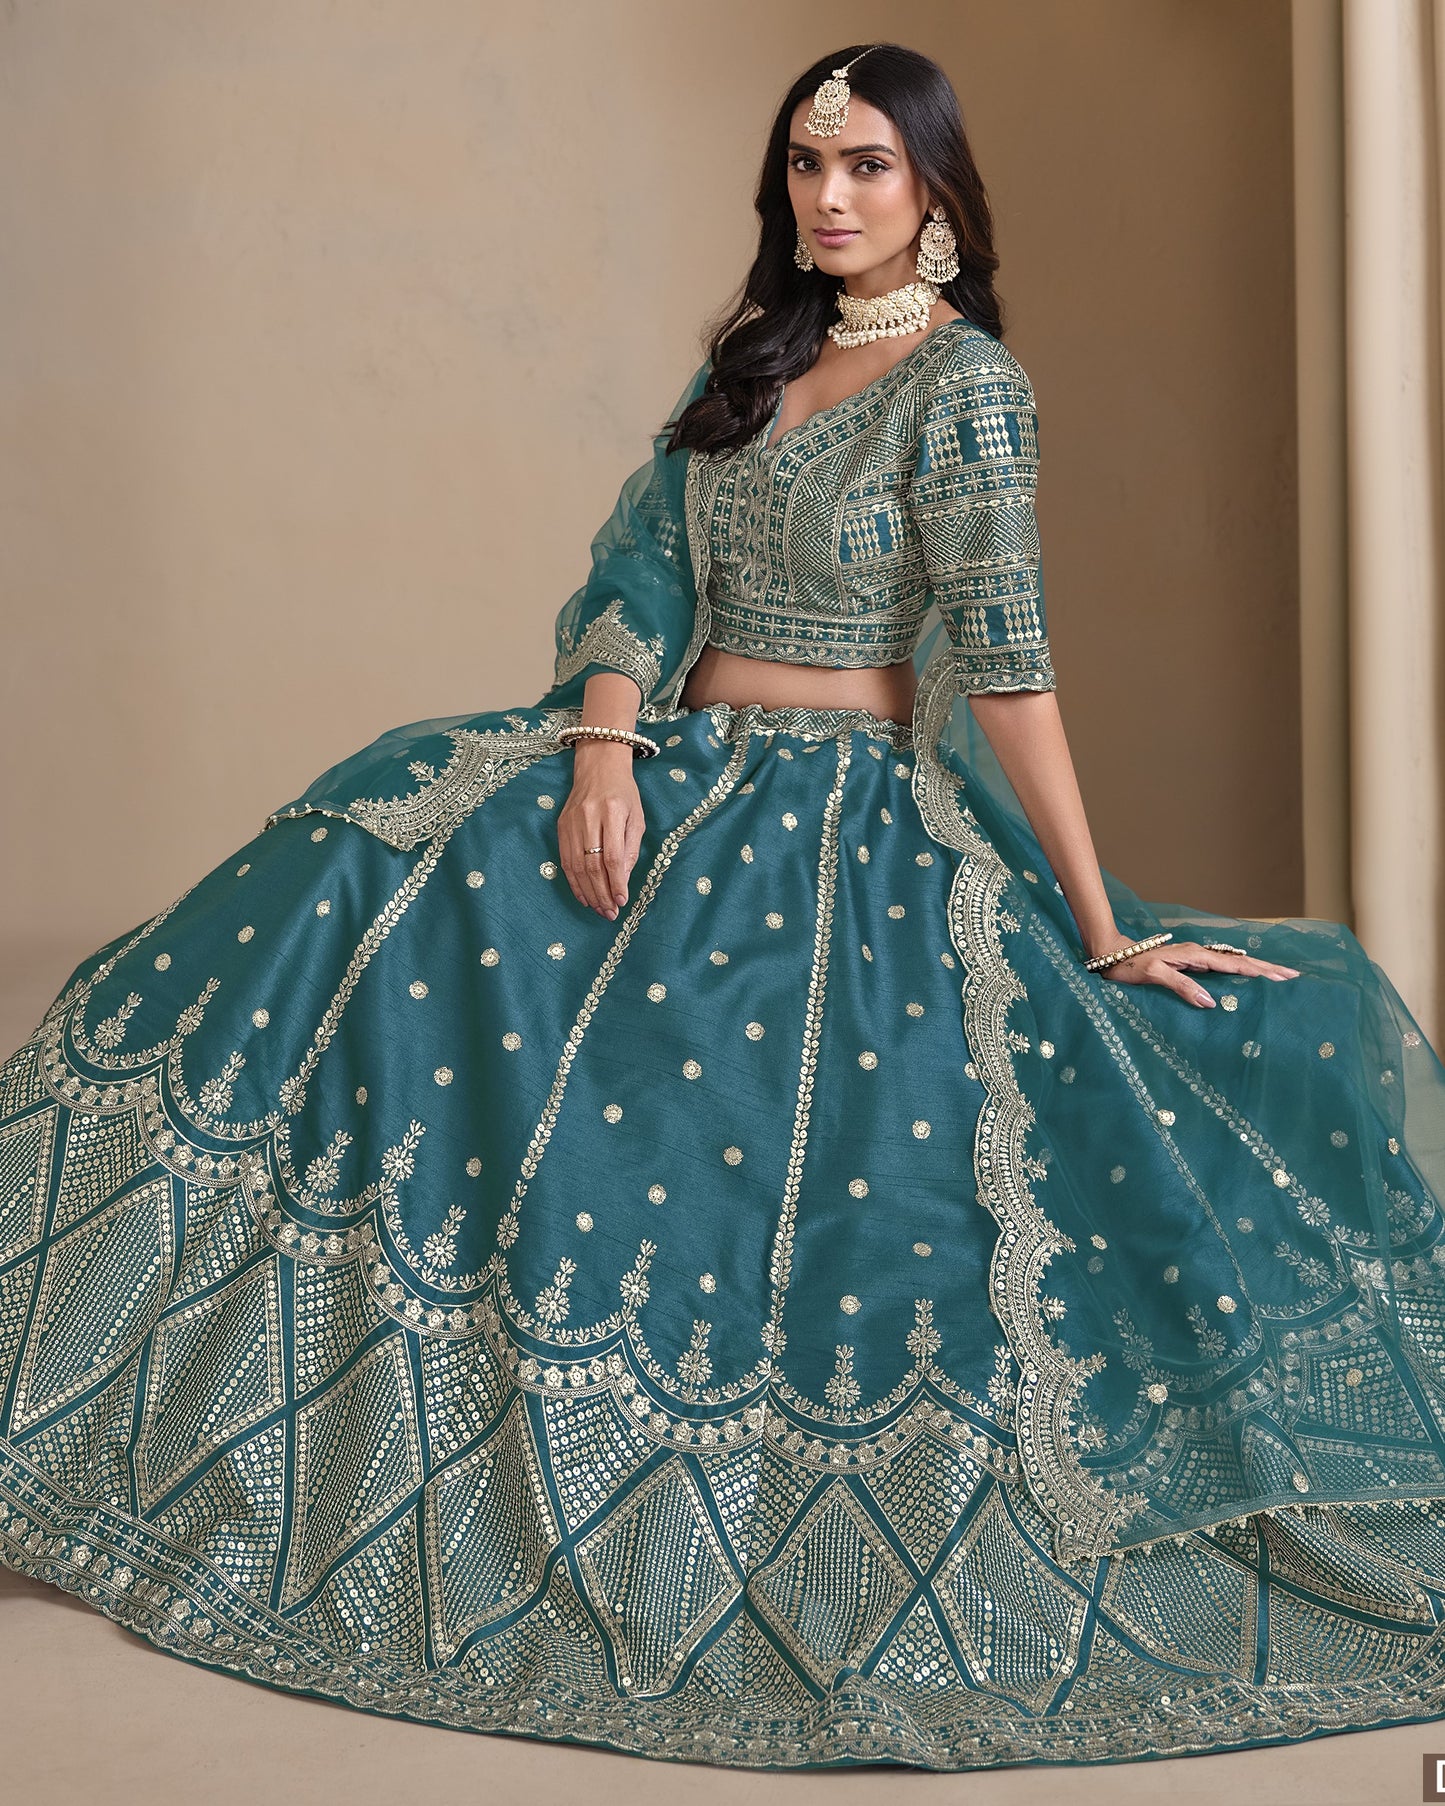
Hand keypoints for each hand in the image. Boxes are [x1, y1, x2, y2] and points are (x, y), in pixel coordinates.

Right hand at [557, 740, 644, 919]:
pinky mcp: (560, 826)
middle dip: (602, 893)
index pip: (613, 856)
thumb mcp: (637, 818)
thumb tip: (622, 881)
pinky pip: (565, 860)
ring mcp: (571, 822)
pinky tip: (584, 895)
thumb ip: (630, 849)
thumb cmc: (624, 793)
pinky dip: (574, 882)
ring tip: (599, 909)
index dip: (617, 882)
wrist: (598, 767)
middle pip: (592, 865)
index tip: (622, 901)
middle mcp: (589, 817)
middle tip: (610, 913)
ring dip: (588, 892)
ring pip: (576, 866)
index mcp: (613, 812)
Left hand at [1097, 939, 1299, 1008]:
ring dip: (1256, 970)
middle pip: (1240, 962)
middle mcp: (1198, 954)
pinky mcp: (1189, 966)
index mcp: (1194, 956)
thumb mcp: (1153, 975)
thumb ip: (1180, 987)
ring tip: (1278, 977)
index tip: (1284, 977)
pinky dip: (1238, 973)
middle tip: (1294, 977)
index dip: (1260, 972)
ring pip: (1233, 964)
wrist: (1110, 955)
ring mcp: (1195, 959)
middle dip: (1267, 969)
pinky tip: (1246, 980)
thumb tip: (1210, 1001)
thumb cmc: (1128, 966)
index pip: (1234, 965)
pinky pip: (1221, 969)